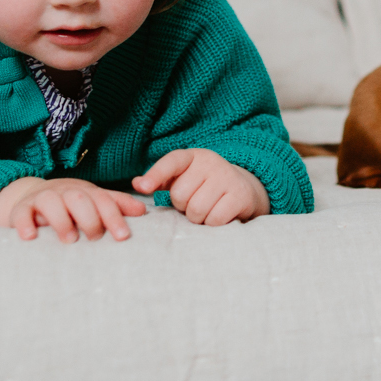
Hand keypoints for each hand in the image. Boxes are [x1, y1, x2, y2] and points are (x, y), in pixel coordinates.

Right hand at [0, 177, 146, 242]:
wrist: (31, 196)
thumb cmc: (70, 204)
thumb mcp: (93, 201)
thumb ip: (116, 205)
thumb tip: (142, 211)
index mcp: (85, 192)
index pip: (102, 200)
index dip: (114, 216)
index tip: (123, 236)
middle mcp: (64, 192)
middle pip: (78, 198)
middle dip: (89, 217)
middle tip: (94, 238)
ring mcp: (42, 199)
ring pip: (50, 201)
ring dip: (61, 220)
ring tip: (69, 240)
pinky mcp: (21, 209)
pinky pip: (21, 213)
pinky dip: (25, 224)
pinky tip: (30, 237)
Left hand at [133, 148, 270, 225]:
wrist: (243, 189)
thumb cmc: (204, 186)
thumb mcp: (183, 178)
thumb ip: (160, 181)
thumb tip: (137, 183)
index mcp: (193, 156)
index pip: (172, 162)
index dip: (155, 175)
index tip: (143, 188)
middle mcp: (211, 162)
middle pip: (180, 195)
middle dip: (183, 206)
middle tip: (195, 202)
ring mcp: (227, 177)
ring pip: (196, 209)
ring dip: (198, 217)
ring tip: (206, 209)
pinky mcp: (240, 195)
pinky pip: (214, 219)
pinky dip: (213, 223)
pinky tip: (219, 215)